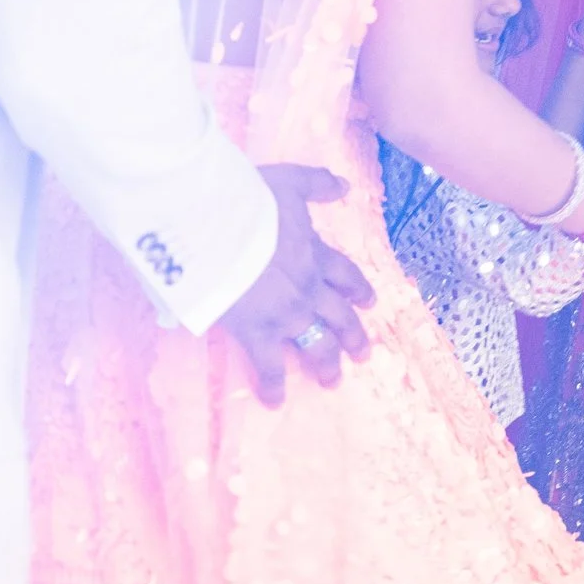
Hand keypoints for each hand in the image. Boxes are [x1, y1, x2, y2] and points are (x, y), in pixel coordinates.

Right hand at [216, 165, 376, 407]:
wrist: (213, 224)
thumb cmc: (247, 199)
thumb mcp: (290, 181)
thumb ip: (319, 184)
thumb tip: (344, 187)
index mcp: (315, 253)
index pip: (346, 275)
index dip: (359, 290)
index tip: (369, 303)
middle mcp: (308, 287)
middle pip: (340, 316)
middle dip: (354, 335)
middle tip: (364, 353)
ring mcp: (286, 312)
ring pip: (317, 343)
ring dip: (327, 363)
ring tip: (334, 380)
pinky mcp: (257, 331)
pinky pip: (269, 365)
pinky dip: (274, 385)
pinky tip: (277, 402)